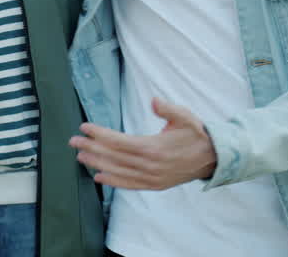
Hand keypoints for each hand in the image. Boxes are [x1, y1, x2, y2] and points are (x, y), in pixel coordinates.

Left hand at [70, 98, 217, 189]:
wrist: (214, 158)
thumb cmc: (196, 134)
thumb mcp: (185, 117)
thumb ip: (168, 109)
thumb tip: (154, 101)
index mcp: (154, 147)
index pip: (119, 141)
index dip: (100, 135)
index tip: (84, 128)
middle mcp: (151, 165)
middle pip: (114, 157)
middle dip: (92, 148)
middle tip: (73, 142)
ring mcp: (153, 177)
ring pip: (119, 172)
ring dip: (97, 164)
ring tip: (80, 157)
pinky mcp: (156, 185)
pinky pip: (131, 185)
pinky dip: (114, 182)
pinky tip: (99, 178)